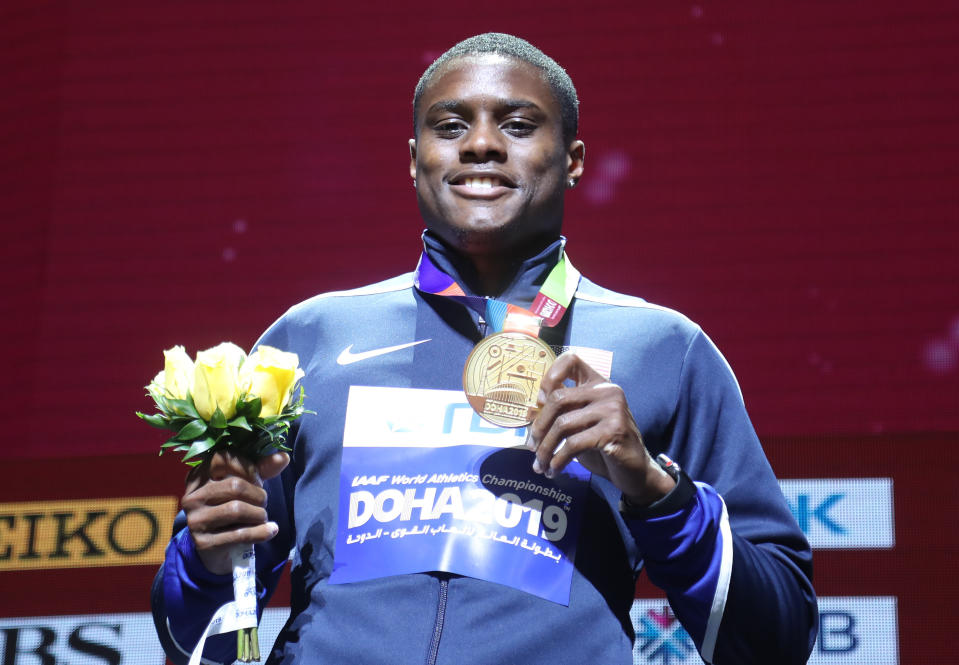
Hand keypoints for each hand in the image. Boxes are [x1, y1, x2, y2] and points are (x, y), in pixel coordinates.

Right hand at [181, 450, 289, 573]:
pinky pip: (239, 534)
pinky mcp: (203, 542)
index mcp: (199, 476)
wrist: (218, 547)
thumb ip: (261, 469)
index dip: (248, 468)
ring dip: (259, 514)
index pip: (223, 459)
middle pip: (234, 486)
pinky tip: (270, 530)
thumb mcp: (245, 484)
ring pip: (236, 509)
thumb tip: (283, 457)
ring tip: (262, 517)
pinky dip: (261, 532)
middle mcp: (192, 496)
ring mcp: (195, 520)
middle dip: (258, 495)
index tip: (258, 481)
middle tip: (263, 502)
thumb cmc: (231, 507)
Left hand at [527, 352, 674, 506]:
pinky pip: (574, 444)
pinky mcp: (614, 431)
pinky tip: (554, 469)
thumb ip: (560, 413)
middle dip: (539, 426)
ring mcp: (613, 409)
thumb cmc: (602, 445)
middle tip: (532, 447)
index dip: (550, 375)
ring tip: (541, 464)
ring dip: (546, 449)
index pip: (571, 359)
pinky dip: (558, 460)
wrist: (634, 470)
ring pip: (563, 424)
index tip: (540, 401)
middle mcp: (607, 390)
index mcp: (598, 382)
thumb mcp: (579, 425)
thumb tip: (528, 411)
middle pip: (558, 398)